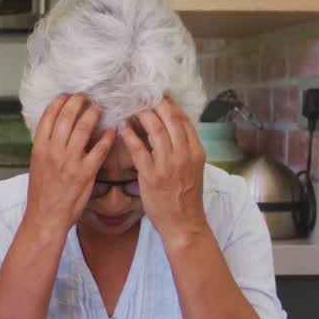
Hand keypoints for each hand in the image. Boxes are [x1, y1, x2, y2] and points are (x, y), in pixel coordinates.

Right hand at [24, 94, 117, 233]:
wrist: (46, 216)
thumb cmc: (42, 192)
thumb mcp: (36, 164)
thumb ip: (46, 145)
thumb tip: (55, 127)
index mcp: (40, 147)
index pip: (49, 115)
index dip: (60, 101)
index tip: (67, 96)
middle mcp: (54, 151)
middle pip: (67, 116)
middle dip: (78, 102)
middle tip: (86, 98)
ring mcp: (70, 161)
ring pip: (84, 128)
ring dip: (93, 114)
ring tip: (98, 109)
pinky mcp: (86, 173)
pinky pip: (100, 149)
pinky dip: (107, 137)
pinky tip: (111, 131)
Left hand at [121, 97, 209, 247]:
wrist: (184, 223)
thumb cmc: (185, 197)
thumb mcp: (192, 168)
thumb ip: (184, 149)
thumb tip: (171, 130)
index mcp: (196, 151)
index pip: (183, 120)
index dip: (170, 105)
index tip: (158, 96)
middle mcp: (184, 154)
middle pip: (170, 119)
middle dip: (155, 104)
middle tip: (142, 96)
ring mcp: (168, 164)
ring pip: (155, 129)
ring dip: (142, 115)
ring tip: (131, 108)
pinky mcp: (152, 175)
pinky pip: (139, 149)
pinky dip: (130, 135)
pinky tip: (123, 128)